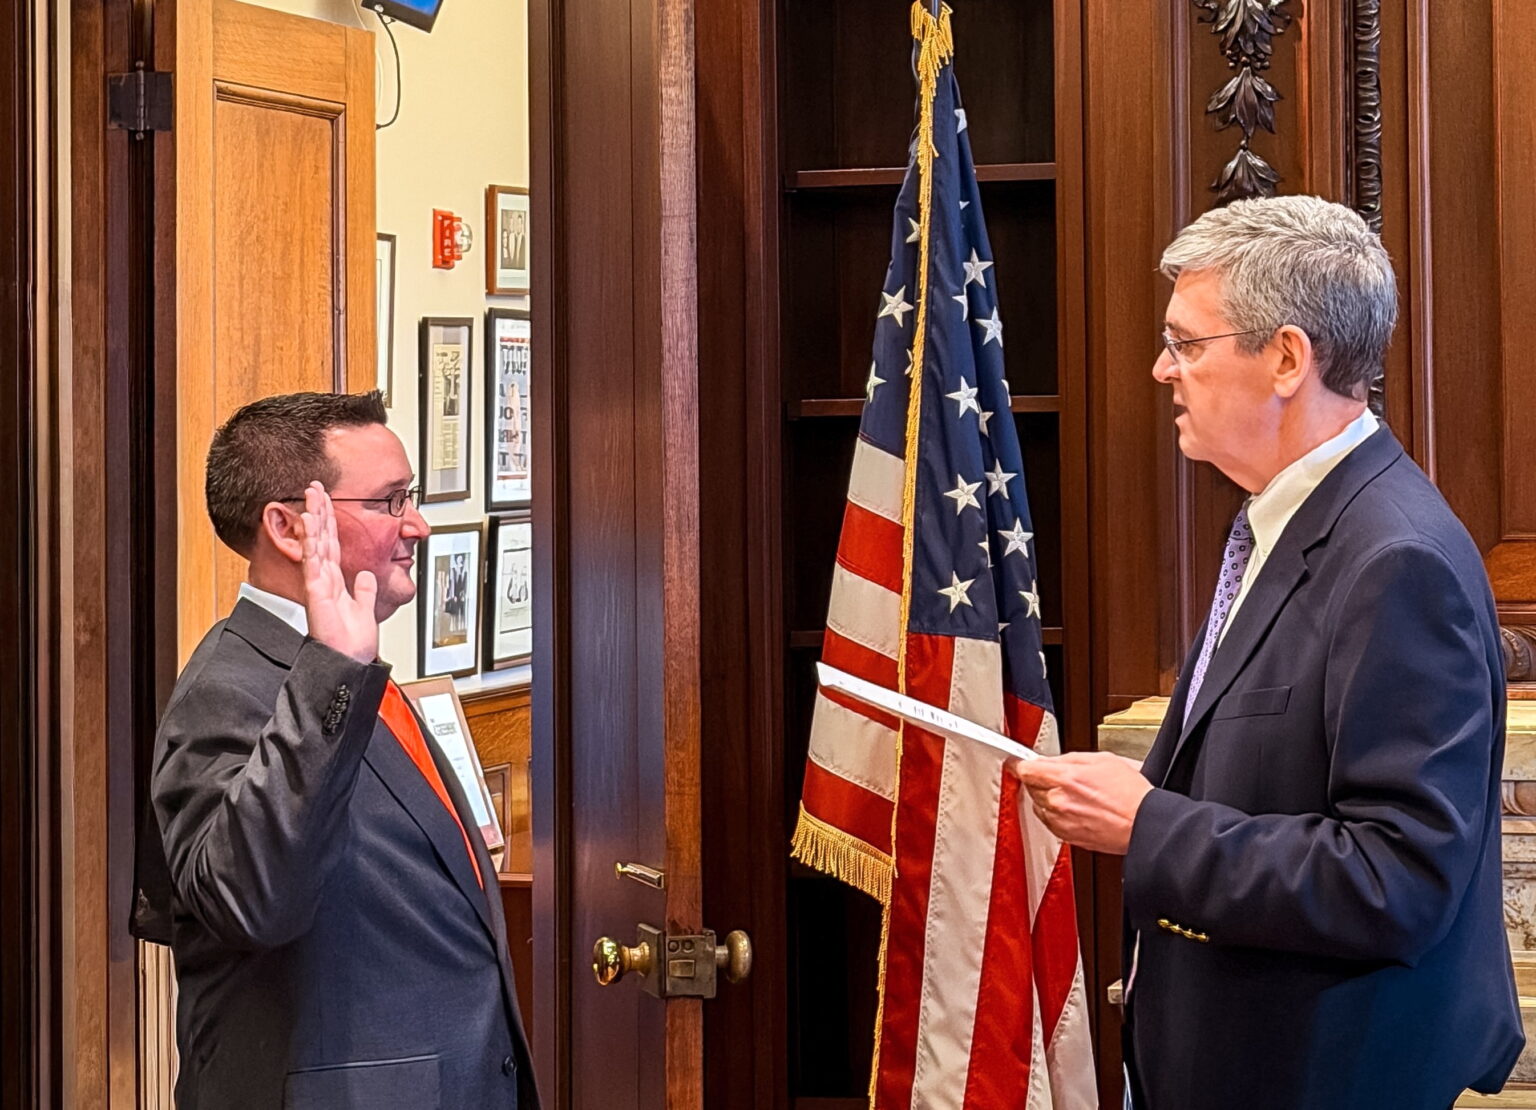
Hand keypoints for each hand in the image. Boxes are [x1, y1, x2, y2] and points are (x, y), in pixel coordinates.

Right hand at [296, 481, 378, 664]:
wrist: (348, 661)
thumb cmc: (352, 643)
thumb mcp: (363, 608)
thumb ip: (363, 590)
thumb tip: (367, 574)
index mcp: (335, 581)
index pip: (331, 543)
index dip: (330, 520)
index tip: (326, 500)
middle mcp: (324, 579)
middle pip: (321, 537)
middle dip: (318, 510)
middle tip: (315, 487)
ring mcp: (318, 583)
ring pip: (315, 544)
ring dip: (314, 518)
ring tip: (312, 496)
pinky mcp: (316, 591)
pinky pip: (313, 561)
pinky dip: (312, 541)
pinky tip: (311, 523)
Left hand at [1010, 751, 1152, 854]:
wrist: (1143, 823)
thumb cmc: (1130, 793)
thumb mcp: (1101, 760)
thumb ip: (1068, 759)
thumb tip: (1050, 760)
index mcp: (1065, 779)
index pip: (1026, 769)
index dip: (1020, 764)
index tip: (1018, 763)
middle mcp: (1058, 802)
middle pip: (1030, 787)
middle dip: (1039, 780)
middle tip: (1059, 777)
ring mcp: (1061, 821)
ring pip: (1038, 805)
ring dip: (1047, 798)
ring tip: (1074, 795)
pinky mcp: (1067, 837)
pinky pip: (1049, 822)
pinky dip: (1056, 814)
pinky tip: (1076, 809)